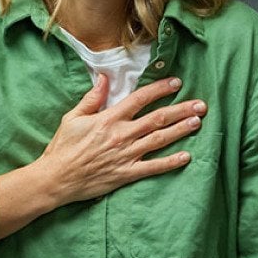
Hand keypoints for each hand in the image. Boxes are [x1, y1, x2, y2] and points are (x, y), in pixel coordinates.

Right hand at [34, 73, 207, 205]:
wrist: (56, 179)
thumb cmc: (63, 148)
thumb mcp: (73, 117)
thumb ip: (92, 98)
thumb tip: (104, 78)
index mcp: (108, 119)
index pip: (140, 99)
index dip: (160, 89)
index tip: (176, 83)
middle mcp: (121, 135)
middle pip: (157, 118)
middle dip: (181, 110)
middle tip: (201, 104)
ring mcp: (126, 155)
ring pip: (160, 140)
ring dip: (181, 130)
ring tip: (198, 122)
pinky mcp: (126, 174)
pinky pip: (153, 167)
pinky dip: (171, 162)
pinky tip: (186, 156)